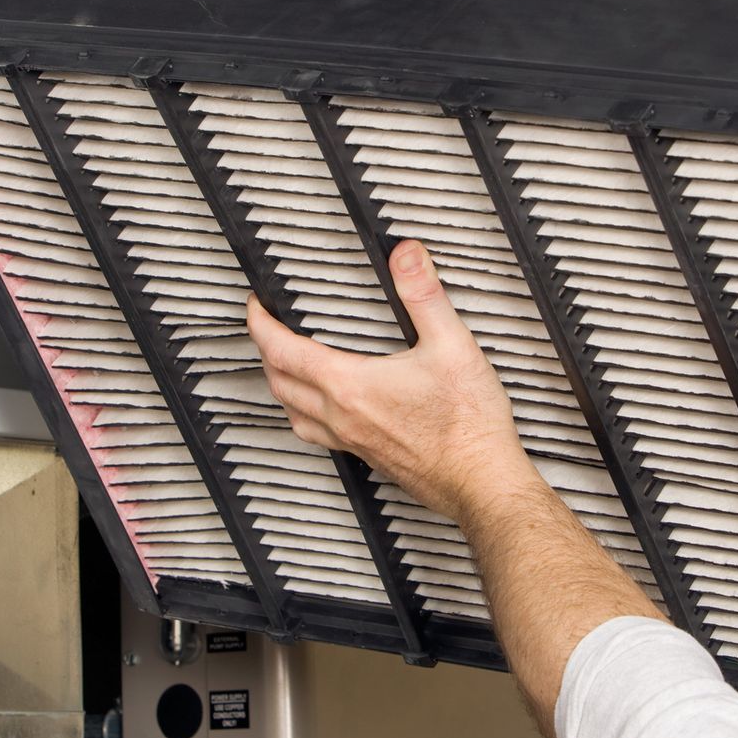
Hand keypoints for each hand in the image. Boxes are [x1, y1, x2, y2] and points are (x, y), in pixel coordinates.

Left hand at [246, 239, 539, 521]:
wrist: (481, 482)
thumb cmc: (468, 424)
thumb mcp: (452, 345)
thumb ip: (424, 294)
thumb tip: (405, 255)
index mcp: (350, 386)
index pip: (282, 351)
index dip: (261, 323)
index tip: (256, 305)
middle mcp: (342, 416)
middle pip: (279, 382)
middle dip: (265, 350)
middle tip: (266, 326)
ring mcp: (352, 440)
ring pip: (292, 413)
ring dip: (280, 385)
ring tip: (284, 365)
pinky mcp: (368, 456)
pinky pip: (317, 434)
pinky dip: (305, 414)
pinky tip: (325, 409)